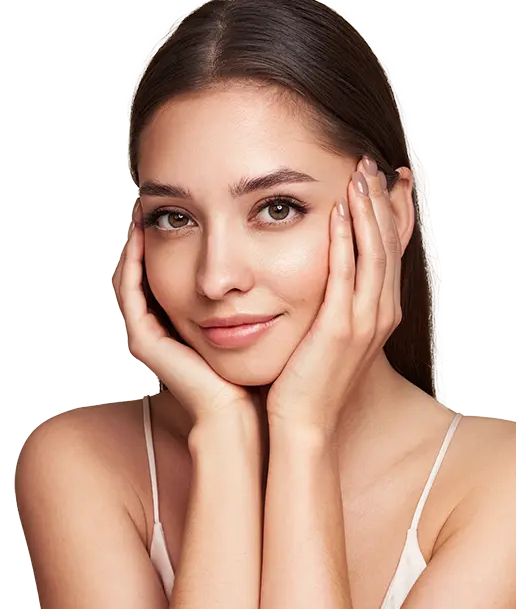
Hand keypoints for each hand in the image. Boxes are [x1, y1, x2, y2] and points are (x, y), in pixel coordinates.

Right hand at [113, 201, 259, 425]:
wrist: (251, 411)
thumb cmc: (266, 366)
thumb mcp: (267, 314)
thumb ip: (268, 285)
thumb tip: (292, 245)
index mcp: (192, 319)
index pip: (177, 269)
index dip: (178, 236)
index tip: (189, 204)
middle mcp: (167, 326)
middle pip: (152, 271)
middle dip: (155, 234)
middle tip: (155, 197)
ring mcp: (152, 334)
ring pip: (134, 278)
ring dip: (137, 243)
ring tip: (142, 206)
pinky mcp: (146, 342)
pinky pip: (130, 296)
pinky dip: (132, 265)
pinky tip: (140, 236)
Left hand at [265, 157, 405, 433]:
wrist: (303, 425)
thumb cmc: (308, 383)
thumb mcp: (327, 338)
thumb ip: (332, 304)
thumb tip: (323, 281)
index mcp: (380, 315)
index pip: (390, 252)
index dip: (389, 214)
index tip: (383, 180)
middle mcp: (381, 315)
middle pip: (388, 245)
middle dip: (381, 201)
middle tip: (371, 163)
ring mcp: (365, 322)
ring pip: (373, 253)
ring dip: (367, 210)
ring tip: (358, 172)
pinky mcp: (340, 330)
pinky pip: (346, 276)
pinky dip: (345, 240)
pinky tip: (337, 211)